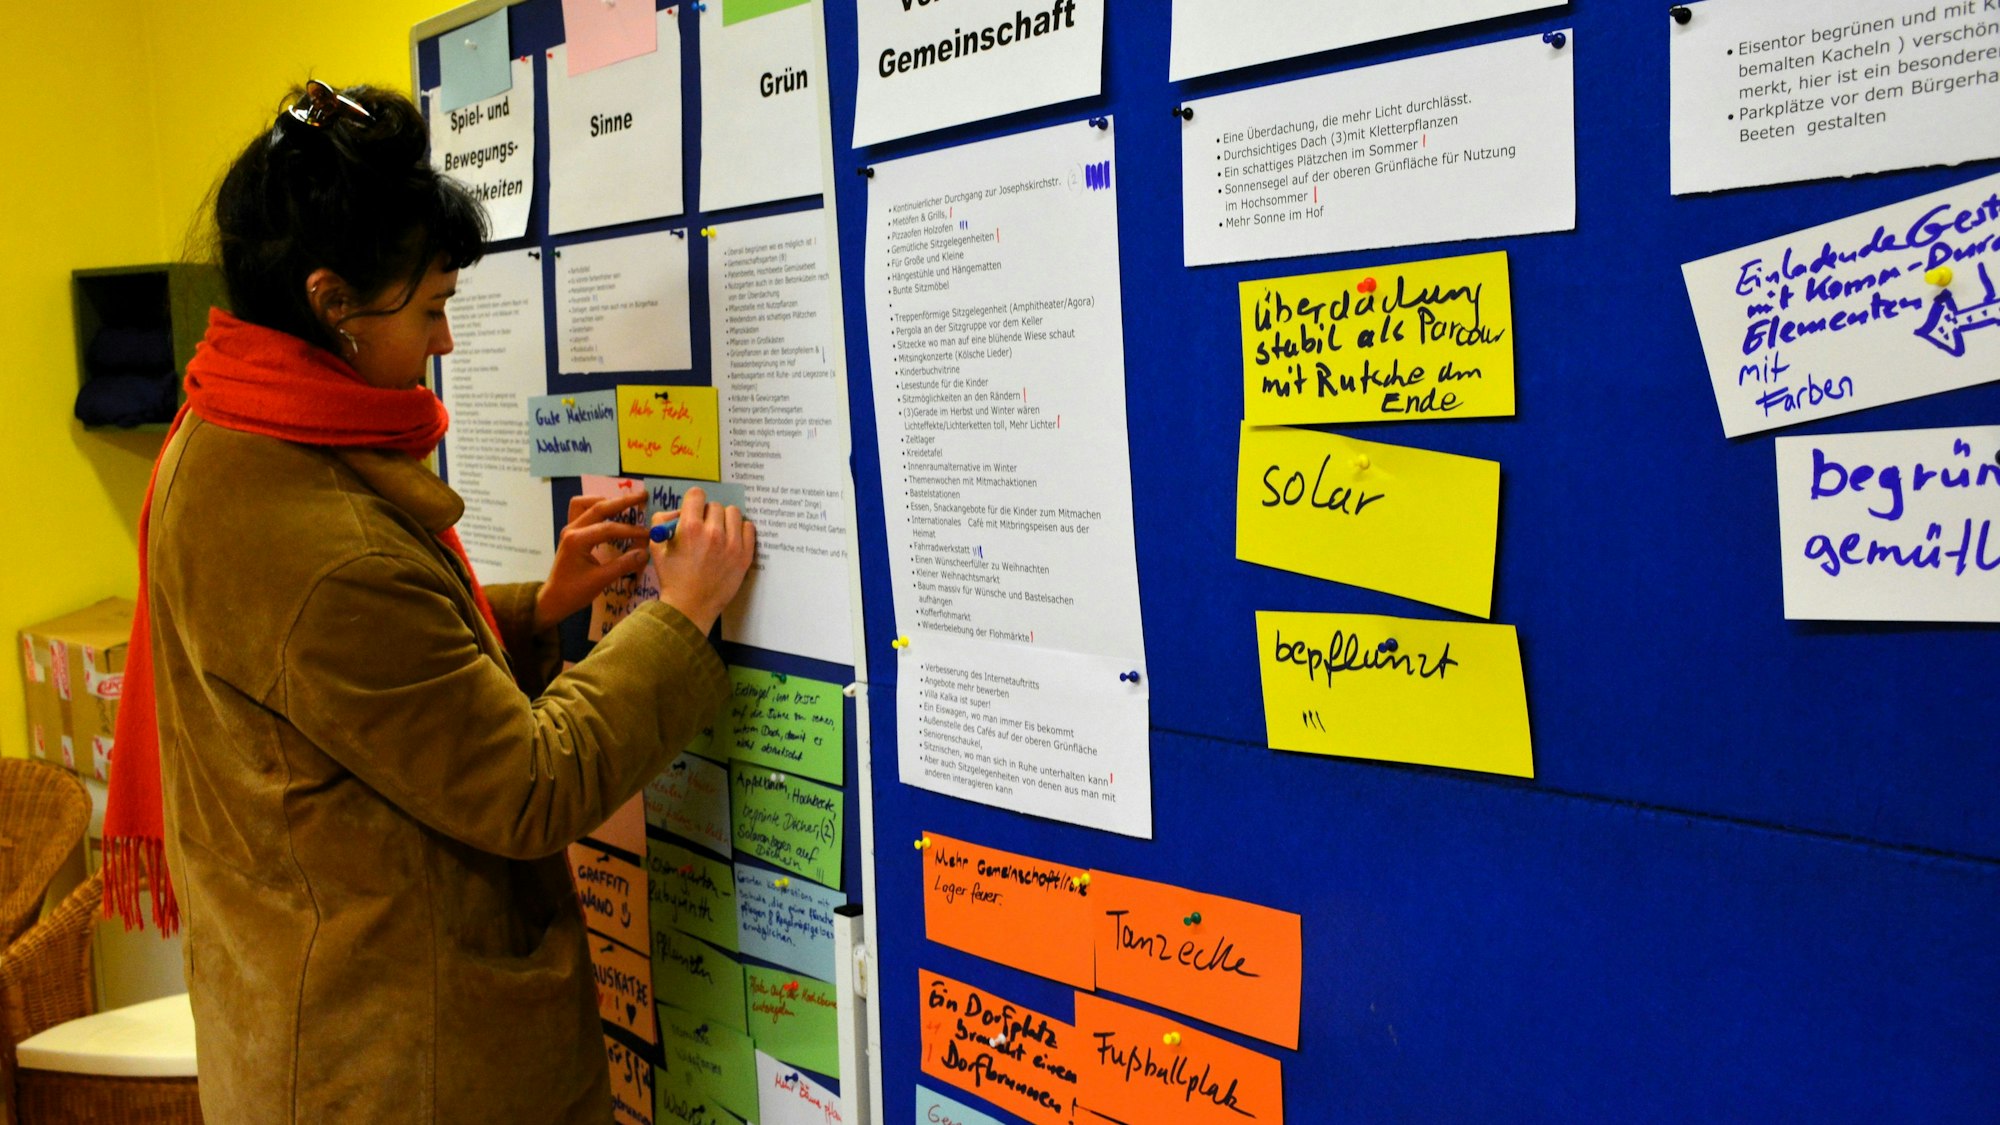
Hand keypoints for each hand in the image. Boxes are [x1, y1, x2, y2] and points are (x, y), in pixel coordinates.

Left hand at [532, 491, 650, 631]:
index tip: (648, 534)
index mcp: (577, 540)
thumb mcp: (601, 580)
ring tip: (624, 505)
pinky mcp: (571, 533)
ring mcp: (570, 529)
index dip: (631, 530)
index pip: (609, 528)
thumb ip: (623, 565)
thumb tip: (645, 552)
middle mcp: (572, 529)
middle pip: (598, 507)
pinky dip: (595, 508)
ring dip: (605, 501)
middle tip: (643, 496)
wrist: (553, 600)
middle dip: (622, 501)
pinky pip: (581, 511)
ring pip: (586, 503)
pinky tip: (609, 514)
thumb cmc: (574, 592)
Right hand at [650, 487, 754, 633]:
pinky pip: (749, 528)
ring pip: (734, 513)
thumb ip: (662, 521)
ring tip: (719, 532)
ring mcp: (732, 544)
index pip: (697, 494)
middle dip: (707, 514)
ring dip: (725, 519)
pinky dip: (741, 529)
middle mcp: (713, 533)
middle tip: (704, 528)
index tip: (694, 510)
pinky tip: (732, 538)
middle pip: (715, 505)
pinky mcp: (744, 555)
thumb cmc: (673, 577)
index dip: (693, 501)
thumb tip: (678, 511)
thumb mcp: (657, 547)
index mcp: (690, 528)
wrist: (690, 606)